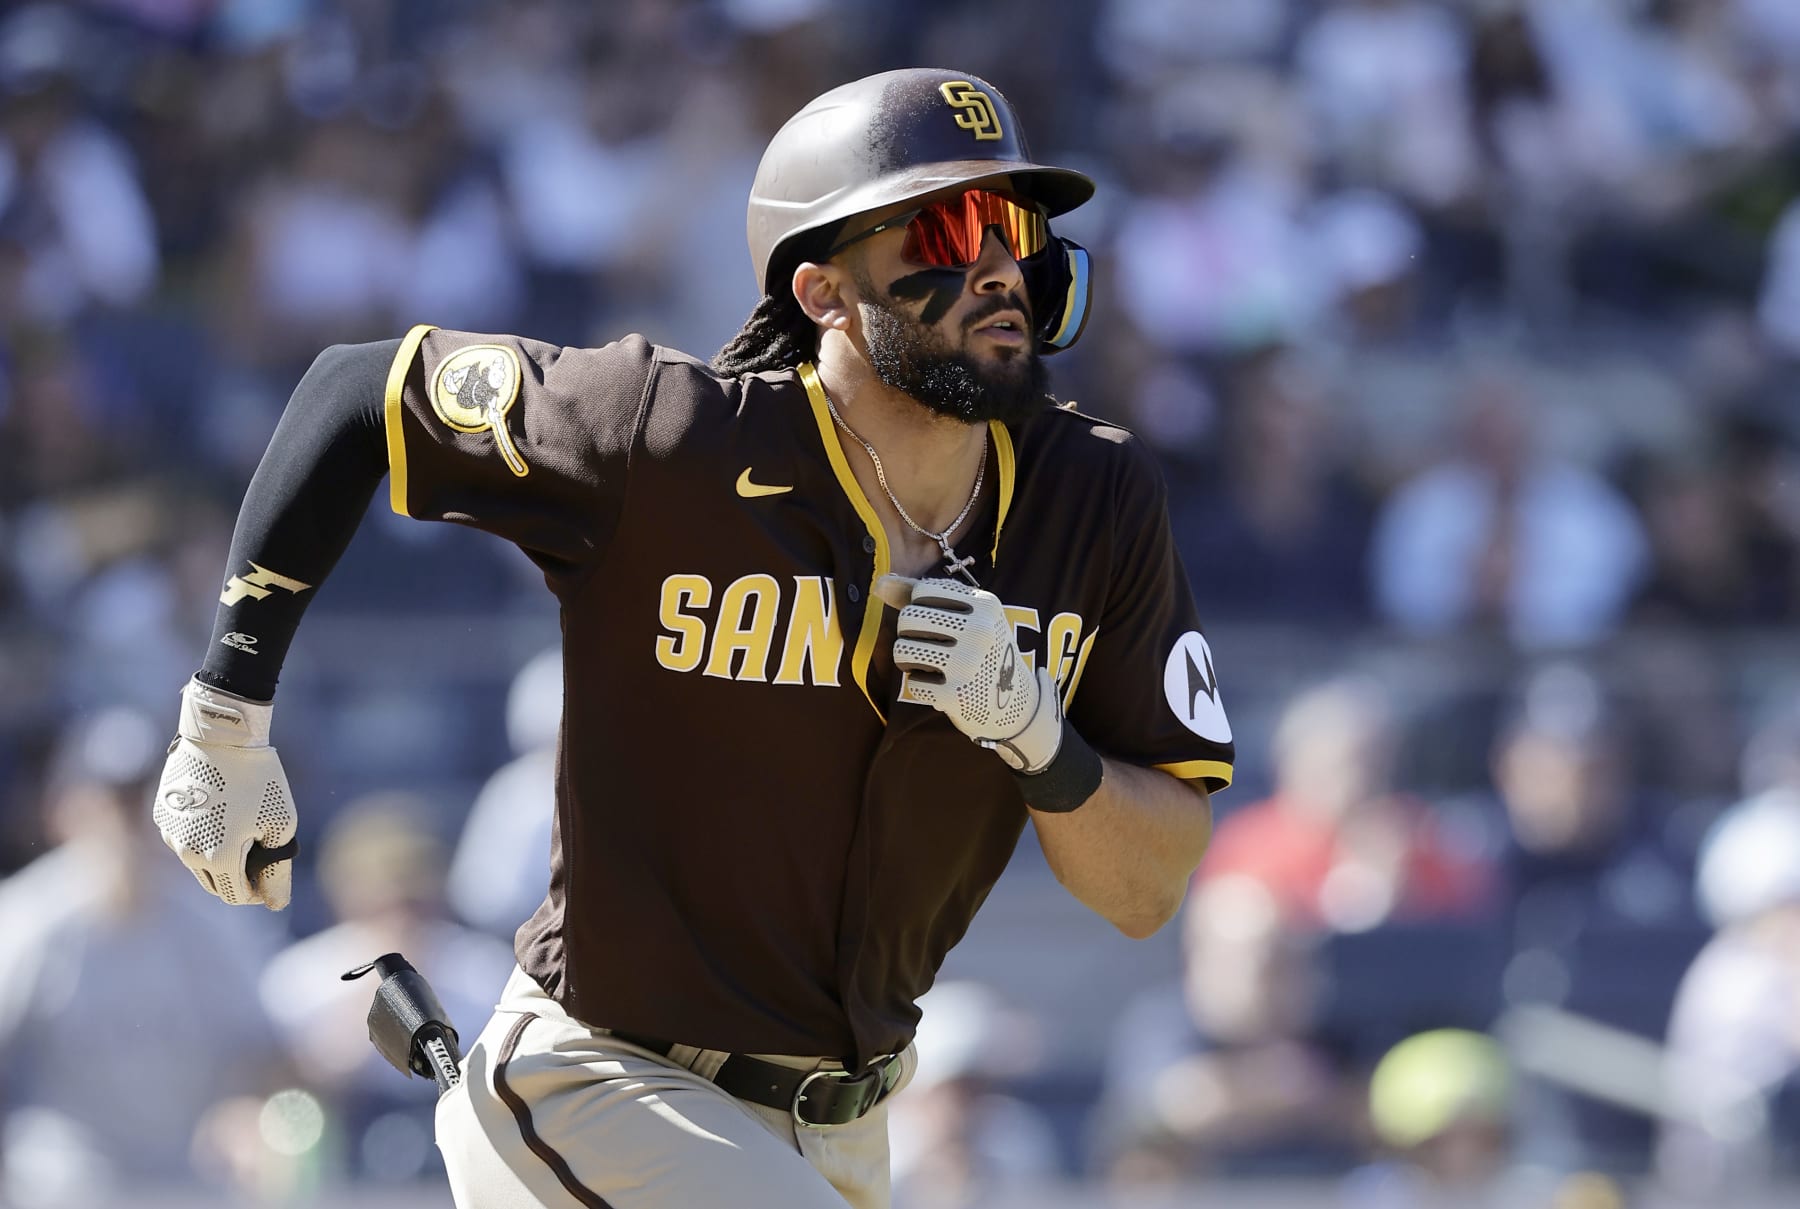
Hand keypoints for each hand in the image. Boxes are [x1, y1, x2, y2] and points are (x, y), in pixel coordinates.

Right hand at [153, 678, 297, 909]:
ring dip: (219, 859)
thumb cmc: (259, 779)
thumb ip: (277, 870)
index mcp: (218, 858)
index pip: (236, 897)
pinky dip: (202, 837)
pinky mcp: (163, 816)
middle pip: (215, 885)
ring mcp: (170, 834)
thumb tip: (275, 904)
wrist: (222, 736)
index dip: (257, 892)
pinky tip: (222, 813)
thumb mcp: (281, 825)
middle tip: (259, 856)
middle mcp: (187, 853)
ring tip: (243, 831)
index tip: (270, 875)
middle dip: (238, 879)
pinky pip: (184, 839)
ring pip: (197, 864)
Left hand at [874, 575, 1063, 772]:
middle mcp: (979, 631)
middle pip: (908, 618)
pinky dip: (921, 685)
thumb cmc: (981, 651)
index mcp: (985, 604)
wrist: (1014, 704)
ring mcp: (967, 663)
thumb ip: (921, 596)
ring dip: (908, 659)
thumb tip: (879, 584)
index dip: (919, 607)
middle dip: (909, 633)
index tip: (938, 622)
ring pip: (902, 649)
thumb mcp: (967, 616)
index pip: (921, 591)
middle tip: (928, 645)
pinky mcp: (955, 695)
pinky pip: (912, 682)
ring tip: (926, 664)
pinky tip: (939, 687)